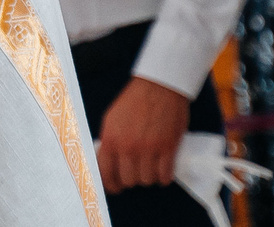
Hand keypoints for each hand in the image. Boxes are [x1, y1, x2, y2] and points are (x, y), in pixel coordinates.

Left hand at [95, 76, 189, 192]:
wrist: (159, 86)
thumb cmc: (134, 101)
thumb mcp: (112, 119)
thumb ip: (109, 141)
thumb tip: (107, 162)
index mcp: (111, 139)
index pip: (105, 173)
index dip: (111, 184)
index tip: (115, 187)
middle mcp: (128, 147)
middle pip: (128, 180)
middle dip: (132, 179)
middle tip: (136, 172)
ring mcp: (149, 149)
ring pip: (147, 180)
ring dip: (149, 177)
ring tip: (150, 168)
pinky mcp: (168, 149)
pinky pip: (165, 176)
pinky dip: (164, 177)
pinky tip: (163, 171)